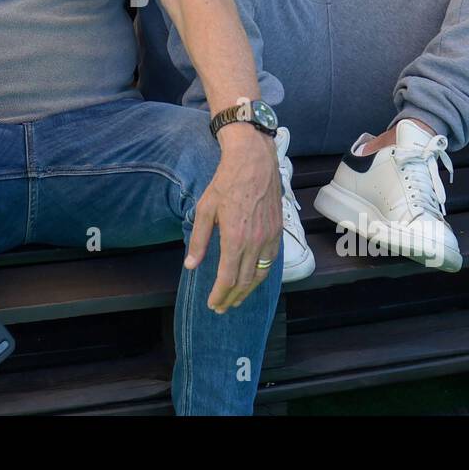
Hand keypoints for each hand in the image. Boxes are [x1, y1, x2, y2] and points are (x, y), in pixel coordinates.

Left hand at [183, 124, 282, 312]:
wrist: (253, 162)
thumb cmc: (225, 183)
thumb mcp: (205, 210)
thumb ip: (199, 240)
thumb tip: (191, 265)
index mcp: (235, 239)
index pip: (228, 278)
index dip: (219, 295)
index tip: (212, 304)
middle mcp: (255, 242)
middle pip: (244, 282)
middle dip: (232, 298)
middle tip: (221, 307)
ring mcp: (269, 238)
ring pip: (260, 275)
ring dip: (247, 291)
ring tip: (236, 299)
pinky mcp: (277, 231)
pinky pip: (270, 262)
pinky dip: (260, 276)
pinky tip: (252, 279)